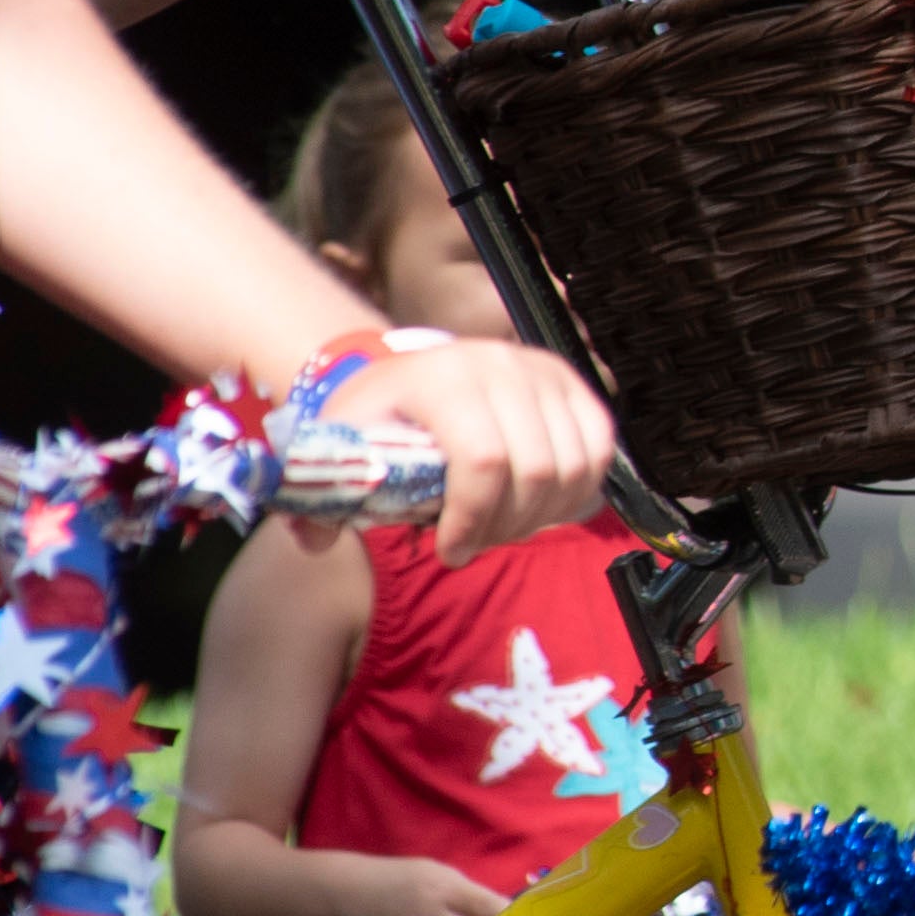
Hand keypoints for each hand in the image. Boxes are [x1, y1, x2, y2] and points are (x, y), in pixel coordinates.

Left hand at [327, 336, 618, 556]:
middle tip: (475, 543)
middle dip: (506, 525)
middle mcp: (502, 366)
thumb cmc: (376, 416)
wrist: (406, 370)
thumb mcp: (338, 447)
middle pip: (535, 470)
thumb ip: (316, 501)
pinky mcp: (573, 385)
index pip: (484, 460)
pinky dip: (577, 491)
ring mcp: (544, 371)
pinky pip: (600, 449)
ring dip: (543, 515)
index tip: (450, 550)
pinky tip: (542, 508)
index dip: (473, 518)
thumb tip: (314, 542)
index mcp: (443, 378)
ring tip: (504, 527)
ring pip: (573, 466)